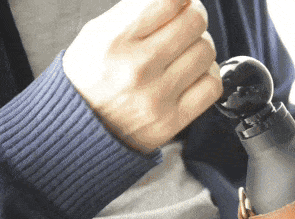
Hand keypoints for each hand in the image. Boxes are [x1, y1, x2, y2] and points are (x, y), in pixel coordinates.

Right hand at [62, 0, 221, 153]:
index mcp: (115, 40)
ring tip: (185, 49)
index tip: (180, 1)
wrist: (82, 129)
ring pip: (206, 51)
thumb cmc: (91, 77)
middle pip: (194, 22)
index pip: (169, 0)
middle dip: (194, 15)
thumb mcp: (97, 33)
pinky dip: (207, 73)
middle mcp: (138, 68)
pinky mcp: (173, 120)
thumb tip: (176, 0)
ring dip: (200, 44)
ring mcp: (158, 97)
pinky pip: (212, 85)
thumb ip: (136, 10)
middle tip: (186, 20)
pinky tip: (194, 72)